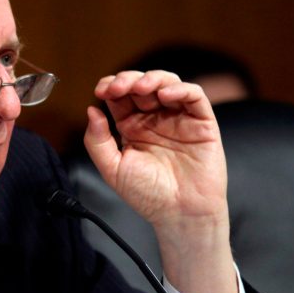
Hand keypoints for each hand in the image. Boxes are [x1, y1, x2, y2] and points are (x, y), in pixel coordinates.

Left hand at [84, 70, 237, 292]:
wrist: (179, 214)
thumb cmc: (147, 194)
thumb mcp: (112, 169)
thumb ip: (97, 140)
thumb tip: (91, 110)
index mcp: (131, 127)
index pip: (120, 97)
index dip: (110, 87)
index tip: (101, 90)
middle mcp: (154, 119)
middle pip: (141, 85)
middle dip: (127, 80)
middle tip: (117, 87)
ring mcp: (178, 119)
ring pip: (167, 84)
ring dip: (152, 78)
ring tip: (141, 88)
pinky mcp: (202, 123)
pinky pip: (195, 97)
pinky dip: (181, 89)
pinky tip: (166, 95)